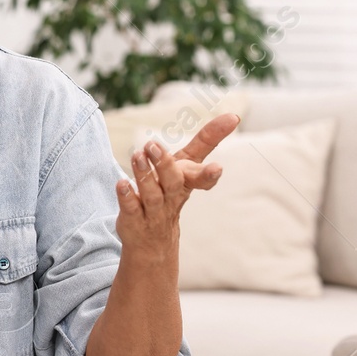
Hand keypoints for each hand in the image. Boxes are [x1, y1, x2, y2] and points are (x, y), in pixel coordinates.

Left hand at [114, 113, 238, 255]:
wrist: (154, 240)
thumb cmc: (172, 191)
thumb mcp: (188, 165)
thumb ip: (207, 141)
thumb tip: (234, 115)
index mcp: (187, 182)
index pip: (202, 177)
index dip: (210, 174)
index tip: (217, 168)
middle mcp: (172, 197)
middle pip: (172, 183)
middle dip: (164, 164)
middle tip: (153, 144)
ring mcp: (153, 211)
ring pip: (151, 195)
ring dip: (144, 175)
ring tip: (137, 155)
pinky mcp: (134, 220)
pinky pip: (131, 208)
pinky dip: (127, 196)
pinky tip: (121, 184)